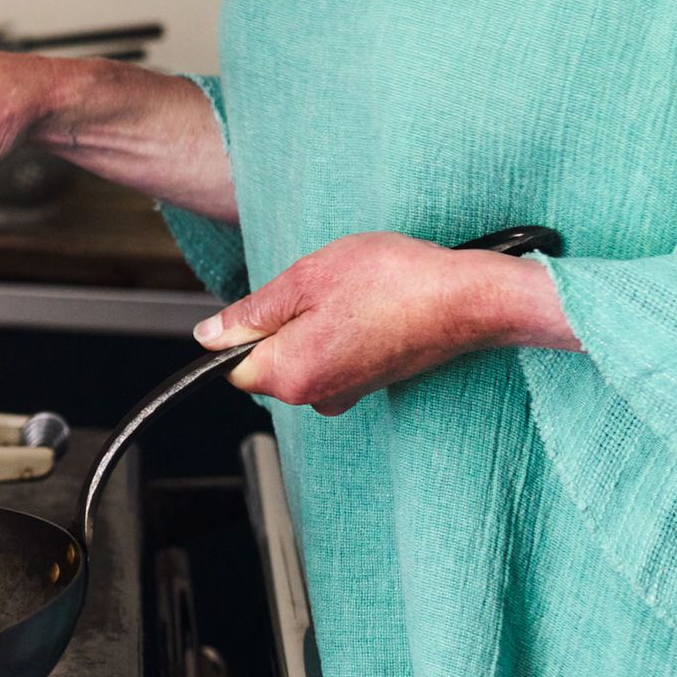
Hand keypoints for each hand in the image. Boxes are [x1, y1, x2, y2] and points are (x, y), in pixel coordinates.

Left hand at [191, 231, 578, 414]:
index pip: (233, 366)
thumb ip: (252, 313)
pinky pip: (332, 354)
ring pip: (301, 354)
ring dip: (311, 321)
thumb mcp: (305, 279)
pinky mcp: (372, 381)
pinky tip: (365, 303)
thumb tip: (208, 337)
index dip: (241, 329)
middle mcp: (318, 397)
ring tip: (347, 293)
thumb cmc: (391, 282)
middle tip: (317, 287)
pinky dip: (339, 328)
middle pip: (268, 361)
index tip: (270, 301)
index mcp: (292, 376)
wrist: (467, 298)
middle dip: (280, 321)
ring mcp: (348, 392)